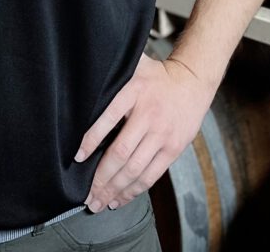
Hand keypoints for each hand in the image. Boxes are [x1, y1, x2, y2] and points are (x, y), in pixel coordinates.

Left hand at [75, 53, 214, 211]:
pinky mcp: (173, 148)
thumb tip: (83, 85)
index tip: (77, 157)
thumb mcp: (133, 67)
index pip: (108, 118)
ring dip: (115, 189)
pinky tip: (120, 198)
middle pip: (121, 152)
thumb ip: (112, 77)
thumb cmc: (156, 76)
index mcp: (134, 92)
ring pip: (135, 169)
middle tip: (87, 195)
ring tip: (99, 202)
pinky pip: (152, 175)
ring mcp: (162, 134)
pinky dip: (134, 190)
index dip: (91, 140)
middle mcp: (148, 115)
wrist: (192, 82)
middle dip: (101, 178)